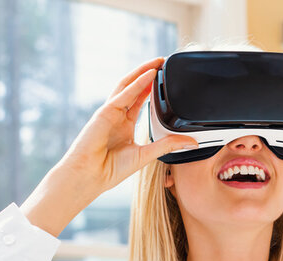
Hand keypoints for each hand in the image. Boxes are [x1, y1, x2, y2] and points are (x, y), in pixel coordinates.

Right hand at [56, 57, 197, 193]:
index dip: (151, 88)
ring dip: (142, 72)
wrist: (90, 177)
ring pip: (127, 85)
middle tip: (164, 62)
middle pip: (134, 88)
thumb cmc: (111, 170)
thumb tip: (192, 142)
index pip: (140, 100)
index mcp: (125, 125)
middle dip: (148, 73)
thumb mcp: (147, 155)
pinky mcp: (104, 113)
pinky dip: (136, 84)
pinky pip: (123, 95)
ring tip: (158, 61)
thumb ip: (168, 145)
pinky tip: (149, 74)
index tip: (165, 78)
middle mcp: (117, 116)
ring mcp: (110, 112)